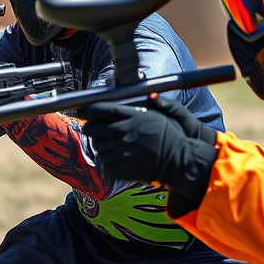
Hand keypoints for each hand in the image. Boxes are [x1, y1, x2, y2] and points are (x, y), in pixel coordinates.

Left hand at [77, 99, 218, 217]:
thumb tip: (151, 94)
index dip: (87, 110)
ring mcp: (121, 152)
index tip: (82, 111)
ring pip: (97, 148)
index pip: (100, 109)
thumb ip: (155, 103)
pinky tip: (117, 161)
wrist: (181, 162)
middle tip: (97, 131)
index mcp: (132, 117)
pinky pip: (105, 166)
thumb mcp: (165, 114)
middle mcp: (123, 133)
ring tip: (113, 148)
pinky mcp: (122, 169)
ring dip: (102, 148)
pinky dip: (108, 164)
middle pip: (92, 129)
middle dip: (91, 129)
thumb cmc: (173, 137)